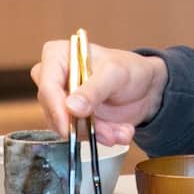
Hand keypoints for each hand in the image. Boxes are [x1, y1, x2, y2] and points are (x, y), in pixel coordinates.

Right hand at [29, 39, 167, 146]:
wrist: (146, 89)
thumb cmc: (129, 69)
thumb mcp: (115, 74)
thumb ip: (93, 90)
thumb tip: (71, 107)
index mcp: (58, 56)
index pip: (46, 84)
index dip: (55, 108)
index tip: (67, 127)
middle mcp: (54, 79)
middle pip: (53, 109)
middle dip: (82, 125)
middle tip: (108, 131)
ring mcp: (63, 102)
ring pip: (67, 127)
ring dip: (96, 133)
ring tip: (120, 130)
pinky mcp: (73, 120)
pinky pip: (79, 136)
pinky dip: (101, 137)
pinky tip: (119, 132)